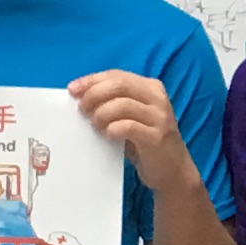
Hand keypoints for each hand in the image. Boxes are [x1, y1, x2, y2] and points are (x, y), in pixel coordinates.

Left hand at [69, 71, 199, 190]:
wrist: (172, 169)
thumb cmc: (144, 141)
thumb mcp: (132, 115)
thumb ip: (114, 102)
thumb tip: (80, 95)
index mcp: (151, 87)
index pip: (117, 75)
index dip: (92, 80)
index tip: (73, 89)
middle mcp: (158, 98)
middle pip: (119, 85)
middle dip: (94, 94)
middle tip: (81, 109)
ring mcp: (159, 117)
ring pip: (122, 104)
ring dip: (101, 114)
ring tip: (95, 125)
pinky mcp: (156, 137)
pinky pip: (128, 127)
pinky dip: (112, 129)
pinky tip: (108, 135)